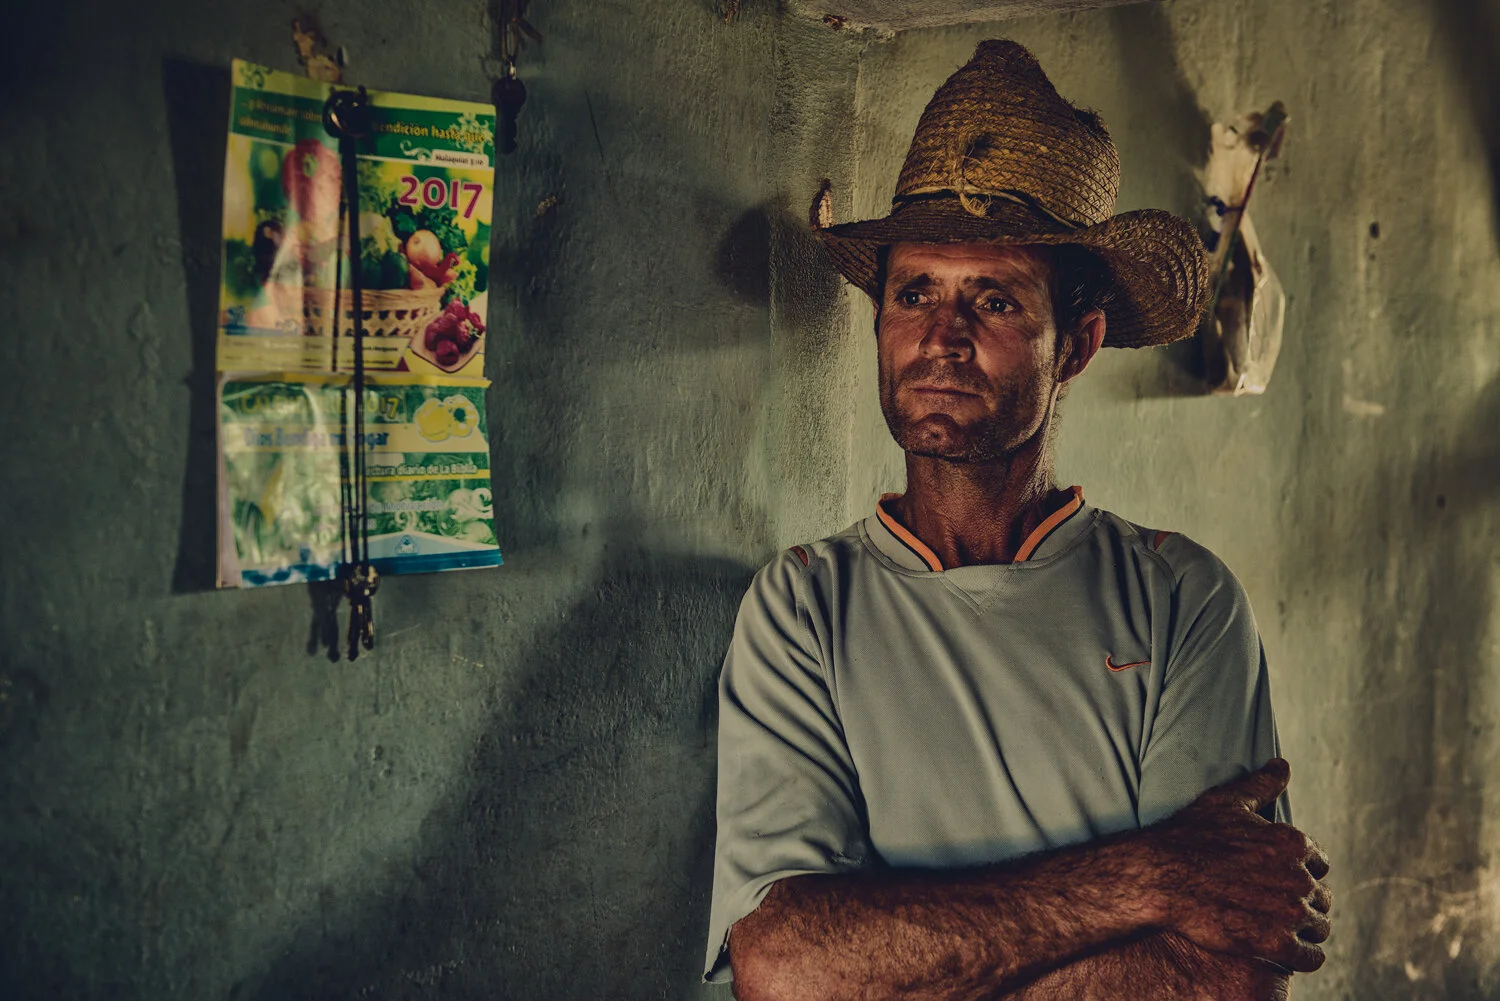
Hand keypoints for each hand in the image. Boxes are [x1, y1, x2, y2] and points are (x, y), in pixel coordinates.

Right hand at [1149, 758, 1331, 972]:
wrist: (1158, 876)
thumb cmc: (1188, 836)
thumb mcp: (1226, 802)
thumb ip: (1261, 785)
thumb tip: (1282, 765)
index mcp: (1292, 842)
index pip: (1319, 862)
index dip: (1300, 870)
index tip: (1278, 878)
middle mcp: (1297, 876)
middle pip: (1320, 897)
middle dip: (1302, 902)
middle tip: (1274, 907)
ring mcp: (1288, 911)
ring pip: (1319, 927)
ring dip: (1305, 931)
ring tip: (1278, 930)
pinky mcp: (1274, 942)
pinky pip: (1309, 957)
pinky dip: (1302, 957)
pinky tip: (1282, 951)